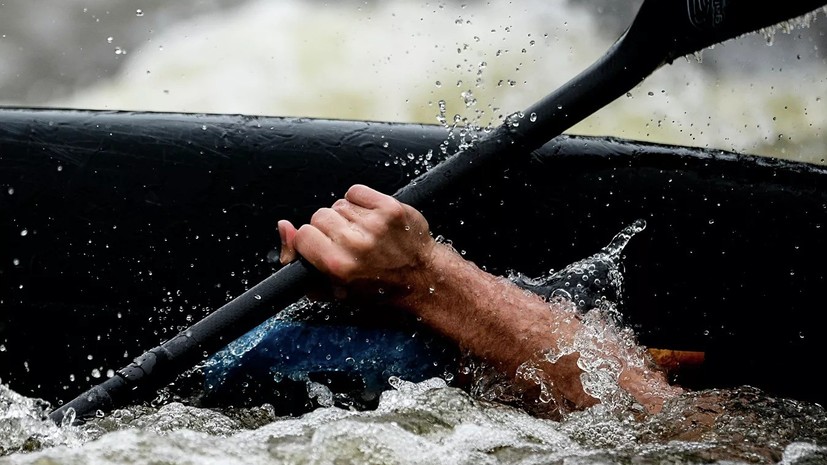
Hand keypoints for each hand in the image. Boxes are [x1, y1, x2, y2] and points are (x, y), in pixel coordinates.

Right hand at [277, 184, 436, 302]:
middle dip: (328, 228)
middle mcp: (356, 244)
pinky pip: (357, 191)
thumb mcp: (333, 290)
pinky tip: (370, 218)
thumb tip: (284, 227)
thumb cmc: (377, 289)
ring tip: (363, 234)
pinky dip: (360, 201)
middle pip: (319, 216)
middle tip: (347, 243)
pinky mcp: (391, 208)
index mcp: (339, 266)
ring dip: (346, 216)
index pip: (303, 235)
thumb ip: (301, 262)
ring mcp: (375, 223)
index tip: (323, 249)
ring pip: (339, 205)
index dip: (311, 242)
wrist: (422, 280)